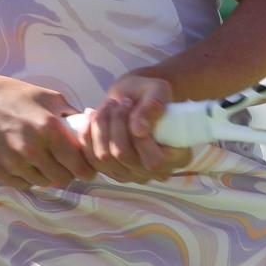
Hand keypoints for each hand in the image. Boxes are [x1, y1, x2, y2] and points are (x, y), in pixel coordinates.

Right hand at [0, 71, 95, 189]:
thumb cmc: (7, 94)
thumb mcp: (44, 95)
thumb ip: (69, 114)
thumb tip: (90, 129)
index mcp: (49, 128)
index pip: (80, 164)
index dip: (87, 168)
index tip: (87, 168)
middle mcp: (32, 150)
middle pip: (64, 179)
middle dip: (67, 172)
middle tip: (63, 163)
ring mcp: (13, 164)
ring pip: (44, 183)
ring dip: (46, 174)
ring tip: (40, 156)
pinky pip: (23, 184)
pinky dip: (27, 175)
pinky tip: (21, 159)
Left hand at [77, 73, 191, 182]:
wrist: (134, 97)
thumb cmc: (151, 93)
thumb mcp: (157, 90)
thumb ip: (152, 107)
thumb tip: (139, 130)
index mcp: (177, 156)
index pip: (155, 161)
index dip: (141, 139)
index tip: (134, 107)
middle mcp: (155, 172)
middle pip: (124, 156)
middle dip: (117, 122)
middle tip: (121, 101)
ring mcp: (131, 174)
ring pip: (104, 156)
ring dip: (102, 125)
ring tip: (110, 106)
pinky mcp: (110, 171)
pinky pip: (90, 157)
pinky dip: (87, 133)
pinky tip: (93, 115)